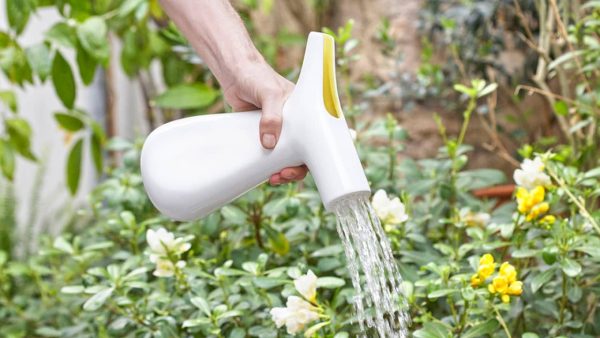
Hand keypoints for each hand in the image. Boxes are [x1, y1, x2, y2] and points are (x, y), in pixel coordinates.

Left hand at [221, 62, 308, 184]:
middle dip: (295, 169)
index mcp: (305, 113)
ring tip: (273, 179)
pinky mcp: (261, 134)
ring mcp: (277, 130)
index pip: (316, 139)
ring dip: (281, 171)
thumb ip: (271, 117)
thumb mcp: (269, 94)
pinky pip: (268, 154)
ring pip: (284, 157)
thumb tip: (269, 144)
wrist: (234, 73)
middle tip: (283, 175)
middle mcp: (294, 124)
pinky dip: (266, 165)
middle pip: (302, 153)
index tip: (303, 166)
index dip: (314, 156)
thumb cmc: (257, 76)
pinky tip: (263, 173)